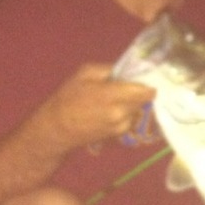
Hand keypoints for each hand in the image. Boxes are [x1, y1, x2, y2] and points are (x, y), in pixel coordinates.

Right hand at [39, 63, 155, 150]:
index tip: (144, 79)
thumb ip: (109, 69)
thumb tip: (127, 71)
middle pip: (144, 100)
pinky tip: (110, 111)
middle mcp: (120, 113)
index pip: (145, 91)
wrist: (57, 128)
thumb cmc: (68, 98)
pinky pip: (130, 120)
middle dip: (139, 92)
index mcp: (112, 95)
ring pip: (138, 110)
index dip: (147, 84)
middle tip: (128, 86)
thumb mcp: (85, 73)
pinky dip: (126, 114)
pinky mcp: (118, 135)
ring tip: (115, 99)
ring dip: (132, 104)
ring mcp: (121, 126)